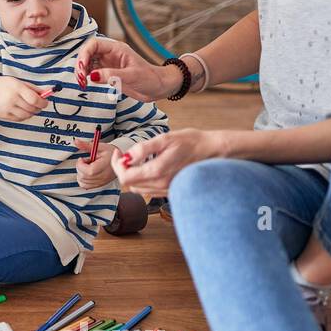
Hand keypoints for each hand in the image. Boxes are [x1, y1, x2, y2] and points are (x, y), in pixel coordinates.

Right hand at [0, 76, 48, 121]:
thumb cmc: (2, 85)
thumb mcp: (17, 82)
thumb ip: (32, 88)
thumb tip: (47, 94)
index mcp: (16, 88)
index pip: (34, 99)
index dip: (43, 102)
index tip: (45, 102)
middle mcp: (11, 99)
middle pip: (32, 108)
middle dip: (38, 108)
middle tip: (39, 105)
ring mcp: (7, 108)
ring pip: (27, 115)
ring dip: (32, 112)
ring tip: (30, 107)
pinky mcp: (4, 116)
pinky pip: (19, 119)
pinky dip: (24, 116)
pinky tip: (22, 110)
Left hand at [73, 136, 117, 189]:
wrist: (120, 160)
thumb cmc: (110, 152)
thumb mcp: (100, 146)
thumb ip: (86, 145)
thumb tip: (76, 141)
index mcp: (104, 166)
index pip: (88, 171)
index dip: (81, 165)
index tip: (82, 159)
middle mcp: (103, 176)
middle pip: (84, 177)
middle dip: (80, 168)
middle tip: (85, 161)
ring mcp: (101, 182)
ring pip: (83, 182)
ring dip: (80, 173)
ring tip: (87, 166)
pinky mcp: (99, 185)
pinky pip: (85, 186)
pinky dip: (82, 180)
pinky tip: (86, 173)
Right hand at [75, 38, 179, 102]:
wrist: (158, 88)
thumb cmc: (150, 78)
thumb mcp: (131, 76)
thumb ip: (112, 76)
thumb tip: (91, 76)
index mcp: (116, 48)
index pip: (94, 44)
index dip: (84, 54)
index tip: (82, 68)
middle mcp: (110, 54)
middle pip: (87, 53)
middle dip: (80, 64)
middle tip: (81, 79)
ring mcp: (108, 63)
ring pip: (88, 62)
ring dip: (82, 71)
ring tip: (83, 83)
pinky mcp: (108, 73)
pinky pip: (92, 72)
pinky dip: (87, 77)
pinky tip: (87, 84)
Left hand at [109, 129, 226, 194]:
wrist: (213, 151)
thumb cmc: (191, 142)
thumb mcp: (165, 139)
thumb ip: (143, 149)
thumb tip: (126, 157)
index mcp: (157, 172)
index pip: (125, 177)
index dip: (117, 164)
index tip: (119, 152)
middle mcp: (161, 185)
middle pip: (129, 183)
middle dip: (123, 168)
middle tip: (126, 154)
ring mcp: (167, 190)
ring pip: (138, 187)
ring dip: (133, 174)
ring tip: (140, 159)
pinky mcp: (171, 191)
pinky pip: (149, 189)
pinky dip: (144, 179)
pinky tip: (150, 166)